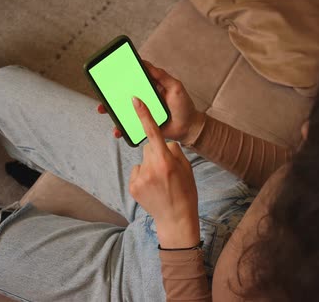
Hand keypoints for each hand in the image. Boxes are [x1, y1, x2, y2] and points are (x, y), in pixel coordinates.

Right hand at [97, 61, 204, 143]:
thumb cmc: (184, 106)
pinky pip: (128, 125)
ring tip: (103, 110)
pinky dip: (121, 128)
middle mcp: (144, 98)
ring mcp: (142, 111)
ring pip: (122, 110)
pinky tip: (118, 130)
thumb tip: (144, 63)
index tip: (110, 70)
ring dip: (111, 110)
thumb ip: (161, 76)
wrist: (188, 128)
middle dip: (110, 93)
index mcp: (150, 86)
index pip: (133, 77)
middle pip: (123, 94)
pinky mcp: (142, 124)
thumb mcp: (175, 87)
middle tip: (101, 92)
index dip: (122, 74)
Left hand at [129, 96, 199, 248]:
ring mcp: (139, 178)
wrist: (176, 219)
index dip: (143, 115)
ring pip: (142, 161)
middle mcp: (150, 168)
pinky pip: (136, 172)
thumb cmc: (185, 192)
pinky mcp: (132, 187)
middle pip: (148, 148)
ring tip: (160, 182)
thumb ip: (174, 151)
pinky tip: (152, 188)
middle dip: (156, 153)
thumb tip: (163, 143)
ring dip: (149, 166)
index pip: (153, 133)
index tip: (135, 100)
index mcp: (165, 162)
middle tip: (166, 170)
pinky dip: (143, 176)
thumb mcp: (186, 168)